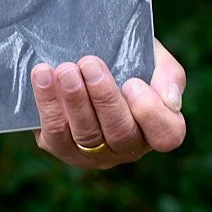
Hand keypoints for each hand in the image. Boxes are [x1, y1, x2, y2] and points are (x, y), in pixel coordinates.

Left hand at [31, 37, 186, 171]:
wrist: (83, 58)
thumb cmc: (126, 60)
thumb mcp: (153, 58)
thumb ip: (167, 74)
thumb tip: (169, 100)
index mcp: (155, 128)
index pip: (167, 136)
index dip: (151, 114)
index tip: (133, 83)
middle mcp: (127, 147)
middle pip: (121, 133)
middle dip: (104, 98)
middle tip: (89, 64)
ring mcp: (93, 153)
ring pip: (86, 135)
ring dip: (74, 101)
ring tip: (65, 70)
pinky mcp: (60, 147)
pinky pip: (54, 131)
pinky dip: (48, 103)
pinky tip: (42, 74)